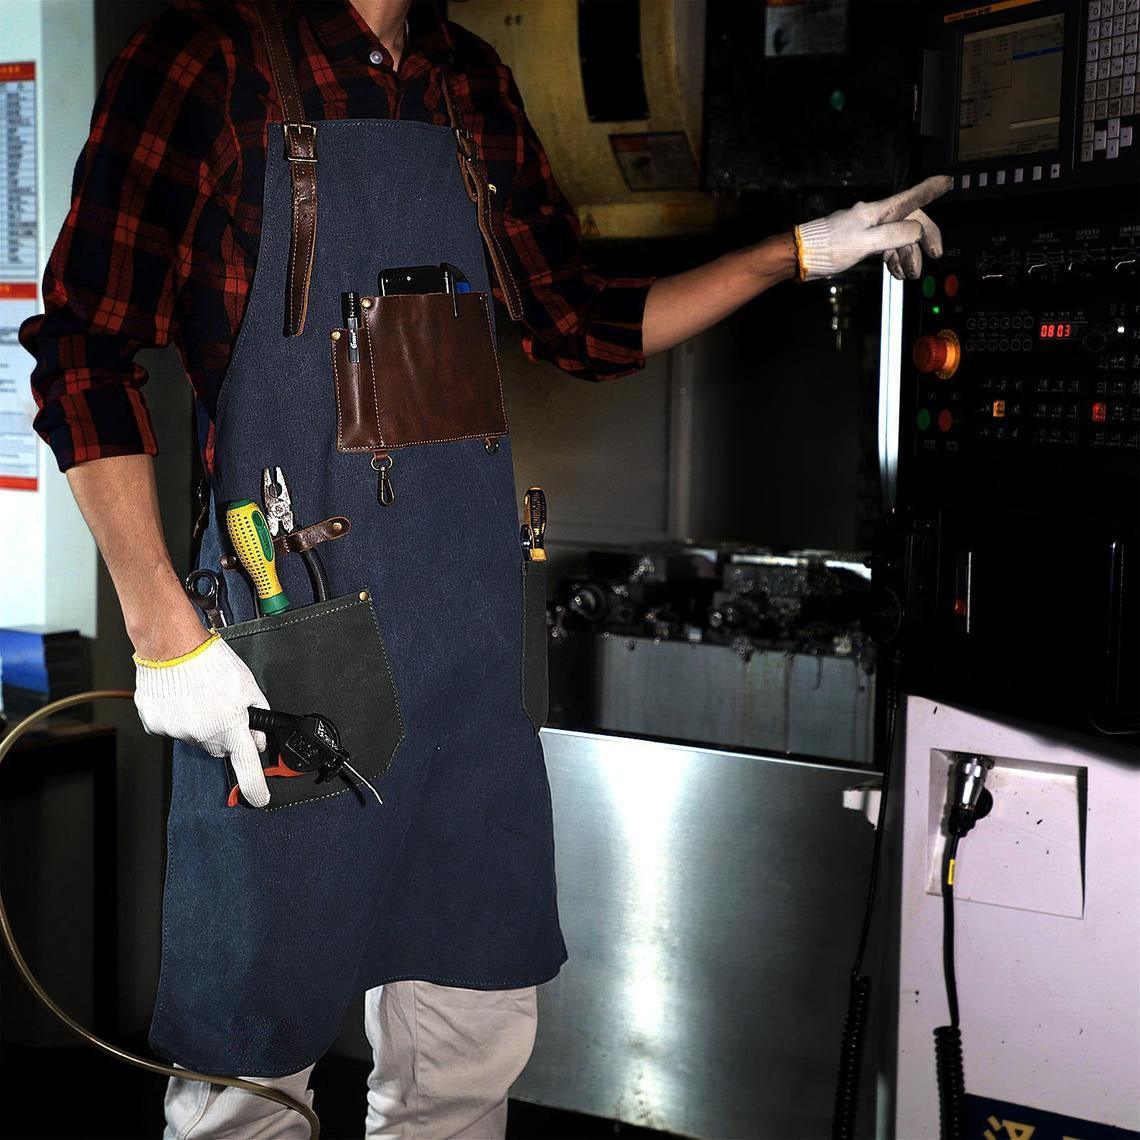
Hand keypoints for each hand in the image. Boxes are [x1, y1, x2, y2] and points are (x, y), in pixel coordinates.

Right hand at [134, 634, 271, 807]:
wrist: (172, 646)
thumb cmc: (211, 662)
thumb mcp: (248, 686)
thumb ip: (257, 715)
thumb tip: (259, 738)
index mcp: (230, 727)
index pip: (247, 766)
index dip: (256, 787)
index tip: (260, 799)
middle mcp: (203, 735)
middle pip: (219, 748)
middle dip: (225, 734)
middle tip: (222, 709)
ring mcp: (177, 732)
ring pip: (195, 737)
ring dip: (200, 723)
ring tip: (199, 696)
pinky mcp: (156, 725)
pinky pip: (172, 729)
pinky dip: (177, 718)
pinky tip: (180, 698)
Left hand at [795, 175, 952, 280]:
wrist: (800, 257)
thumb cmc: (828, 247)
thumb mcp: (865, 242)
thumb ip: (893, 235)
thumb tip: (917, 231)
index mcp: (877, 212)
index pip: (910, 199)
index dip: (930, 190)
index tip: (948, 181)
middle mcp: (874, 217)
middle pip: (908, 223)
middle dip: (923, 240)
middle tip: (933, 256)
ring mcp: (866, 230)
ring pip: (896, 239)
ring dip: (906, 256)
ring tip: (908, 274)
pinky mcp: (859, 243)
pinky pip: (883, 248)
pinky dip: (892, 260)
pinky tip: (895, 272)